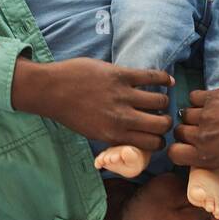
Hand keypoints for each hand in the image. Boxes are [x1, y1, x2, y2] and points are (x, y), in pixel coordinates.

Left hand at [12, 56, 173, 148]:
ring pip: (160, 101)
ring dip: (162, 101)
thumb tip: (132, 139)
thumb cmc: (70, 112)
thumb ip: (115, 135)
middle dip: (165, 122)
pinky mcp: (121, 75)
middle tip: (160, 116)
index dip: (158, 139)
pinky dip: (163, 78)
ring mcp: (122, 95)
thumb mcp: (93, 132)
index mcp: (115, 135)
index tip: (156, 133)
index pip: (153, 143)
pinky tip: (167, 80)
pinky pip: (151, 76)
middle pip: (162, 125)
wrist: (51, 90)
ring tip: (158, 98)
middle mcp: (122, 118)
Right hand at [168, 77, 218, 172]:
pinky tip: (210, 102)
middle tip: (199, 129)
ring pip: (185, 113)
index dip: (178, 150)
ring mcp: (207, 115)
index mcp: (210, 157)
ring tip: (207, 115)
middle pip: (178, 132)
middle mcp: (205, 137)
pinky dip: (199, 99)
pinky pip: (194, 97)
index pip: (174, 154)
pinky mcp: (212, 96)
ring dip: (193, 114)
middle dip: (186, 131)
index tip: (186, 146)